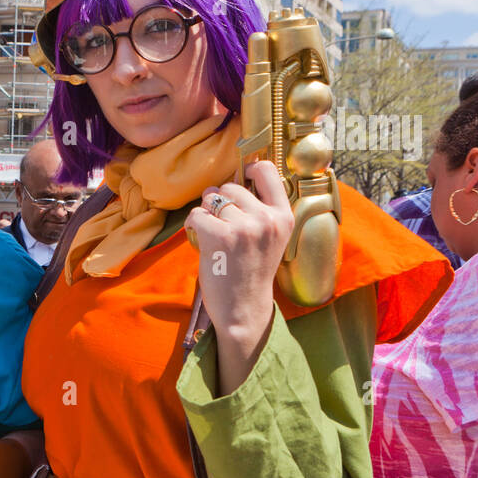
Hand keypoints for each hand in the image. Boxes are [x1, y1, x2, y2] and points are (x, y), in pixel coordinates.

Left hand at [184, 160, 292, 394]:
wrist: (243, 309)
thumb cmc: (251, 271)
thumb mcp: (270, 238)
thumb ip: (261, 209)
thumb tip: (240, 174)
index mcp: (283, 217)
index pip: (268, 171)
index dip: (250, 168)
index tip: (243, 174)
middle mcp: (267, 219)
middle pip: (231, 186)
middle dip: (220, 201)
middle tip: (224, 227)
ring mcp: (244, 227)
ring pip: (212, 198)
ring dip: (206, 213)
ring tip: (215, 237)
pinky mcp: (220, 236)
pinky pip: (196, 215)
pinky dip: (193, 226)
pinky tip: (202, 242)